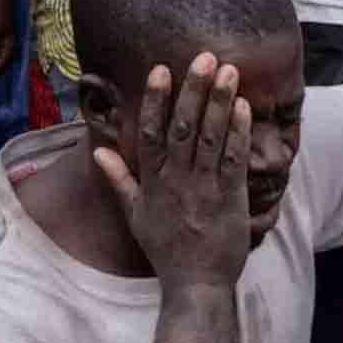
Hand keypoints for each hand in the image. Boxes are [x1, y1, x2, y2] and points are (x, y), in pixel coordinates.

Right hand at [94, 55, 252, 286]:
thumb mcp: (135, 215)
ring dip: (219, 102)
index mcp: (152, 182)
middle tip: (204, 57)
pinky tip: (244, 107)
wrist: (195, 284)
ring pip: (210, 138)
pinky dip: (238, 132)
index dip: (155, 100)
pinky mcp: (230, 199)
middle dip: (193, 90)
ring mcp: (203, 189)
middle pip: (183, 127)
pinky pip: (233, 160)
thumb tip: (99, 151)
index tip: (161, 69)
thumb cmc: (165, 249)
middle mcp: (176, 181)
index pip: (150, 133)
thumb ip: (119, 180)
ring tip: (228, 71)